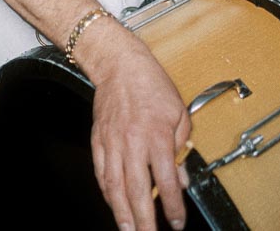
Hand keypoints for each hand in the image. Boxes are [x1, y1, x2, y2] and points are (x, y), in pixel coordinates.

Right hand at [76, 19, 190, 230]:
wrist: (119, 65)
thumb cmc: (151, 85)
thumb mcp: (179, 114)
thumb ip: (181, 148)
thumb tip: (179, 178)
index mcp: (157, 136)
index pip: (165, 181)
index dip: (172, 206)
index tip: (176, 222)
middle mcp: (133, 142)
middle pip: (137, 190)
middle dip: (144, 219)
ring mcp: (112, 142)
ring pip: (114, 185)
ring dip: (121, 212)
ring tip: (128, 229)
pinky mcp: (98, 140)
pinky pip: (101, 172)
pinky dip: (106, 191)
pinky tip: (113, 203)